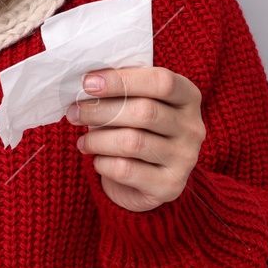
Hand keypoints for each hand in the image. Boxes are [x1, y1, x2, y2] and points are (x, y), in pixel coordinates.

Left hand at [65, 67, 204, 212]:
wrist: (148, 182)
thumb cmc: (136, 130)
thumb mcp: (135, 103)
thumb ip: (121, 90)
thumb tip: (88, 83)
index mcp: (188, 97)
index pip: (161, 82)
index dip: (122, 80)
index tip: (88, 83)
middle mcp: (193, 127)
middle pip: (145, 111)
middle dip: (100, 111)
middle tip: (74, 113)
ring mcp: (185, 159)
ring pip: (132, 142)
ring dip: (98, 139)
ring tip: (83, 141)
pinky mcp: (170, 186)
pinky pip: (126, 170)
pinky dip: (103, 164)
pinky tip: (97, 160)